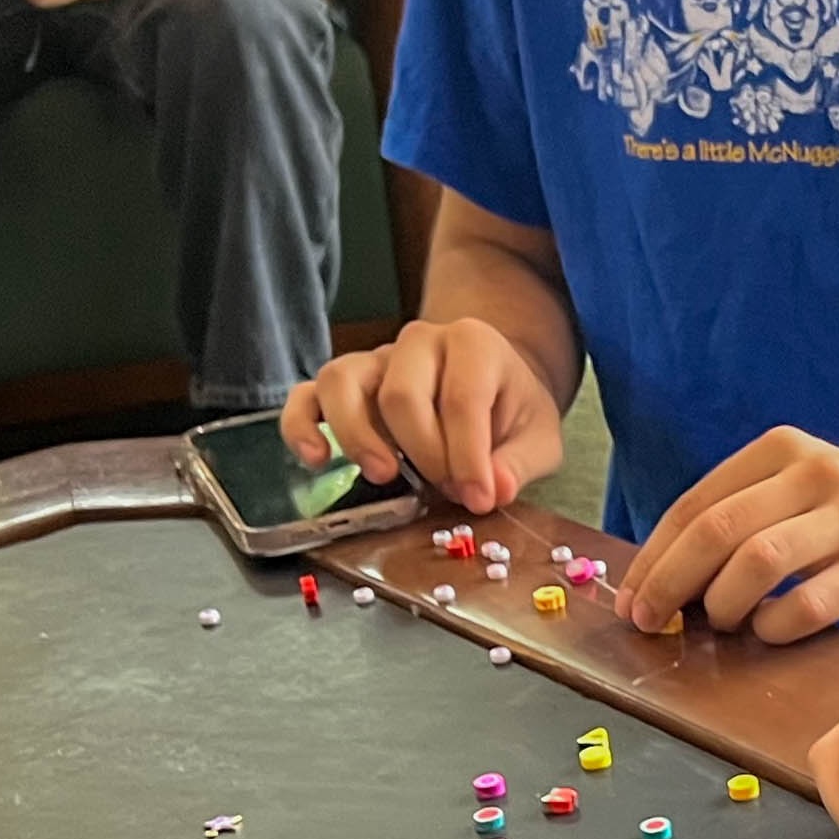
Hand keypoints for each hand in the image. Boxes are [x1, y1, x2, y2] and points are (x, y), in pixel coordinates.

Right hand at [281, 319, 566, 514]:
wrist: (490, 384)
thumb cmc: (509, 410)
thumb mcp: (538, 437)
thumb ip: (520, 462)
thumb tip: (494, 489)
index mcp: (473, 343)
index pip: (461, 398)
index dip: (469, 456)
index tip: (478, 498)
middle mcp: (418, 341)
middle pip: (401, 393)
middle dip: (423, 453)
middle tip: (443, 489)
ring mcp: (374, 359)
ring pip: (342, 382)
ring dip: (357, 436)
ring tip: (383, 475)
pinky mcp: (343, 383)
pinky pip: (305, 394)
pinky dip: (301, 425)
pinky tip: (316, 459)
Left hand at [617, 428, 838, 644]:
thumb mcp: (806, 490)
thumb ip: (746, 516)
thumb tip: (664, 575)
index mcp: (785, 450)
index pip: (696, 504)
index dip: (654, 558)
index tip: (632, 600)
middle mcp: (816, 475)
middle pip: (716, 531)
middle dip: (669, 583)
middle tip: (650, 622)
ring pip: (755, 563)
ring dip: (721, 605)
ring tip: (721, 625)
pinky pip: (807, 604)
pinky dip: (774, 626)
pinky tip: (771, 631)